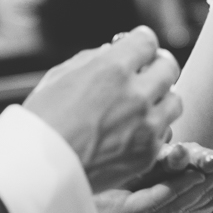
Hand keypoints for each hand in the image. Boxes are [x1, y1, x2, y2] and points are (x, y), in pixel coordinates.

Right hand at [23, 27, 182, 191]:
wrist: (38, 171)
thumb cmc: (41, 121)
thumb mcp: (59, 77)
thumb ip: (91, 60)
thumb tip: (112, 52)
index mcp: (112, 68)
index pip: (147, 40)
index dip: (141, 43)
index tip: (137, 50)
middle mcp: (136, 94)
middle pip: (168, 67)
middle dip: (157, 67)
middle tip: (146, 74)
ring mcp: (146, 126)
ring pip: (174, 101)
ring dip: (161, 99)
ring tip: (142, 106)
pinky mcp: (148, 153)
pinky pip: (165, 133)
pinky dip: (154, 129)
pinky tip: (134, 132)